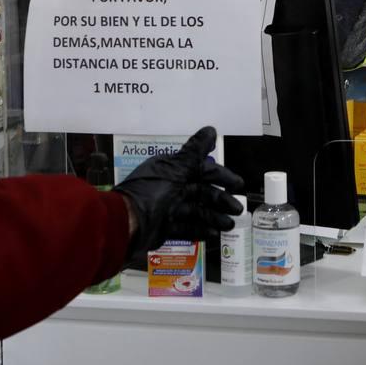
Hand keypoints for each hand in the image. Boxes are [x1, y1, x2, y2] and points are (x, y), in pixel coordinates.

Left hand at [115, 126, 244, 256]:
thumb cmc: (152, 192)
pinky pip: (186, 227)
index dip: (221, 176)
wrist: (127, 224)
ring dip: (214, 217)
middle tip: (238, 209)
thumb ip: (195, 151)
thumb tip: (211, 130)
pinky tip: (214, 234)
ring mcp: (168, 209)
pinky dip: (200, 230)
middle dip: (221, 200)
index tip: (237, 185)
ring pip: (197, 210)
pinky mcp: (165, 228)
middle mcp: (171, 187)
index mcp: (172, 170)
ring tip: (229, 225)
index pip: (201, 170)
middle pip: (201, 192)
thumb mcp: (176, 168)